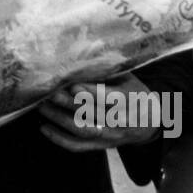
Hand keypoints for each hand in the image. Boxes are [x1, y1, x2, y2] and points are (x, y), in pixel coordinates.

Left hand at [39, 75, 164, 150]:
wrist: (149, 122)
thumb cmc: (133, 92)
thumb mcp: (127, 76)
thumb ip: (107, 66)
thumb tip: (88, 45)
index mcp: (130, 100)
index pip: (111, 98)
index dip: (92, 93)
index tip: (73, 85)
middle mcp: (121, 121)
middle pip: (93, 114)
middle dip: (70, 104)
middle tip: (51, 93)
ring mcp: (110, 136)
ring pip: (83, 131)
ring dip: (60, 120)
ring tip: (43, 107)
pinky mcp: (100, 146)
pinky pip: (78, 146)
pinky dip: (60, 139)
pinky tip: (44, 128)